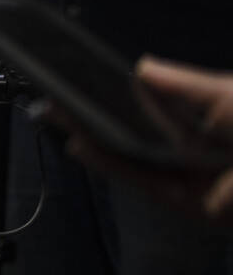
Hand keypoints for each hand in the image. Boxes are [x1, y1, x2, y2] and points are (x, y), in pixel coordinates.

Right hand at [55, 56, 232, 226]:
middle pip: (144, 138)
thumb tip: (142, 68)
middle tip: (60, 98)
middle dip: (101, 120)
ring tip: (57, 114)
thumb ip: (183, 85)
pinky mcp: (195, 207)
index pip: (163, 112)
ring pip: (138, 161)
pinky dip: (113, 164)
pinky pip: (148, 183)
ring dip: (96, 140)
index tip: (90, 80)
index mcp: (216, 127)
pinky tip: (82, 142)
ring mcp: (199, 184)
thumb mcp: (225, 96)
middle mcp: (205, 157)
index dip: (126, 97)